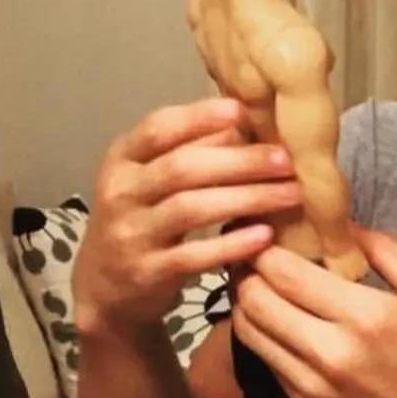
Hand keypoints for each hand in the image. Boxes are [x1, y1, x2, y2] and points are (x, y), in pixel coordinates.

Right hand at [72, 97, 303, 338]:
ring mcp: (131, 234)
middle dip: (241, 161)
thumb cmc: (144, 219)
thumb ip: (192, 149)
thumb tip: (242, 121)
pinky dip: (232, 244)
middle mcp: (121, 191)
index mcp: (124, 158)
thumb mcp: (154, 179)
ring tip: (291, 194)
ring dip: (247, 198)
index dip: (201, 117)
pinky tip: (265, 235)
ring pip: (190, 208)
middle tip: (286, 160)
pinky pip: (193, 256)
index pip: (159, 128)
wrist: (106, 287)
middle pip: (182, 168)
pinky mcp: (146, 273)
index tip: (244, 110)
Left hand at [232, 226, 396, 397]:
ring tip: (258, 283)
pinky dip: (264, 334)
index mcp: (367, 317)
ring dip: (245, 302)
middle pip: (255, 300)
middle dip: (246, 271)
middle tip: (254, 255)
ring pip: (249, 332)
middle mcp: (332, 352)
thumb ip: (387, 250)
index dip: (265, 248)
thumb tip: (339, 225)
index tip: (267, 232)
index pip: (286, 273)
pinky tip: (279, 320)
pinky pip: (266, 360)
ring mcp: (313, 385)